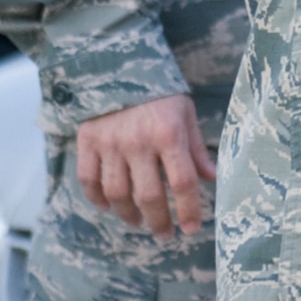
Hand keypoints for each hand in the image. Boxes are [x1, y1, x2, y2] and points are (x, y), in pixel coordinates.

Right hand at [77, 93, 215, 239]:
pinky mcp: (87, 141)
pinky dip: (98, 200)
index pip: (183, 182)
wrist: (119, 65)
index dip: (189, 210)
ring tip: (138, 221)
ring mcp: (110, 143)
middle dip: (159, 222)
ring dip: (129, 215)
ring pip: (117, 194)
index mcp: (169, 133)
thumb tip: (213, 178)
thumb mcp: (185, 114)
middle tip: (164, 235)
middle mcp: (139, 141)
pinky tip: (109, 207)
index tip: (191, 229)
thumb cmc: (160, 93)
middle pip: (149, 195)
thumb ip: (196, 149)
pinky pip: (89, 181)